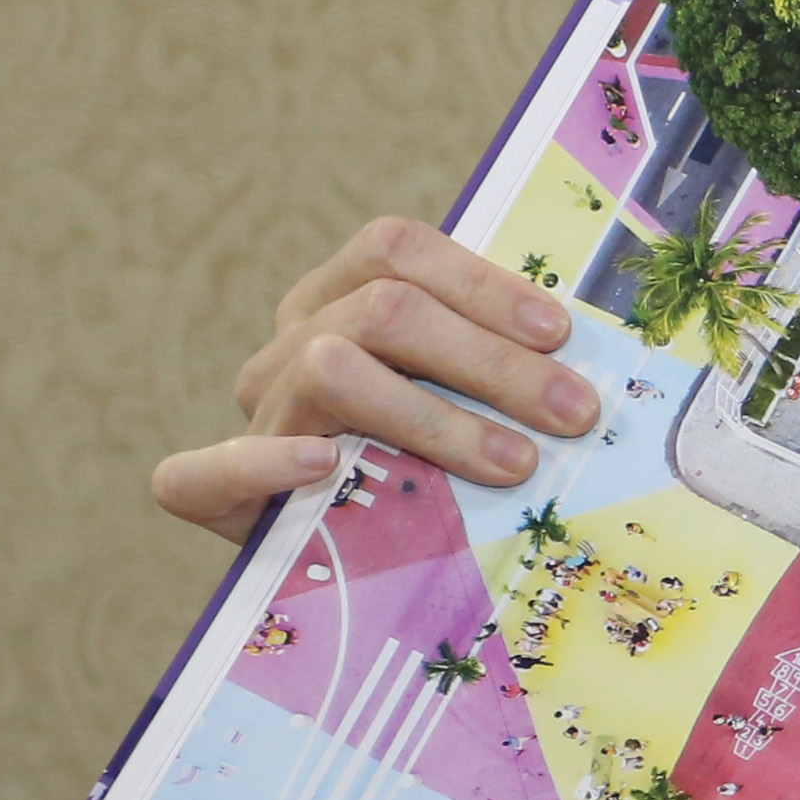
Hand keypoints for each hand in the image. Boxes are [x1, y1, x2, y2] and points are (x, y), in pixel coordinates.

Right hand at [155, 217, 596, 541]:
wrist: (336, 548)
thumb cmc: (429, 458)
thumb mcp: (464, 396)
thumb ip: (502, 368)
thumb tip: (594, 374)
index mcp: (342, 297)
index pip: (396, 251)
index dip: (481, 283)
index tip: (558, 333)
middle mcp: (292, 342)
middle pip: (384, 311)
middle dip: (492, 361)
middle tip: (573, 414)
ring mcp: (256, 410)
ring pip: (328, 369)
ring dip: (432, 416)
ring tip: (514, 464)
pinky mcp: (216, 492)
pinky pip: (206, 469)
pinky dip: (267, 462)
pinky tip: (328, 465)